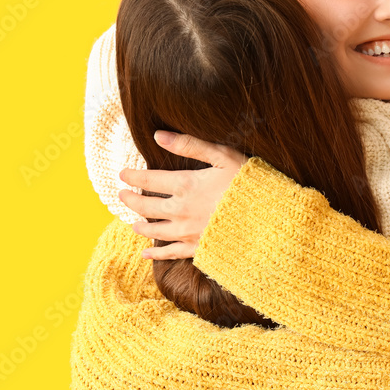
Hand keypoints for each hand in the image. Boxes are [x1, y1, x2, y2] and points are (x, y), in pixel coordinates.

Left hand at [118, 130, 246, 259]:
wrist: (269, 218)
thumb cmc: (249, 182)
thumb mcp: (223, 156)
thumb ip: (190, 145)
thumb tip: (159, 135)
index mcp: (186, 185)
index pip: (149, 180)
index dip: (133, 176)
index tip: (122, 174)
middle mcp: (181, 210)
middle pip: (146, 206)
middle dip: (130, 200)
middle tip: (121, 196)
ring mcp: (188, 231)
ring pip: (155, 230)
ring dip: (140, 225)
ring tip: (132, 223)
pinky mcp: (198, 248)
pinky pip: (171, 253)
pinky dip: (156, 254)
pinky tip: (146, 254)